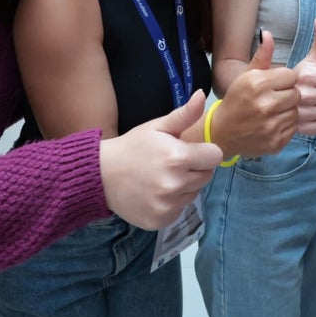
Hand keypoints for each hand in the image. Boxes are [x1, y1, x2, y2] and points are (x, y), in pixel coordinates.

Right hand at [100, 91, 222, 229]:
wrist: (101, 176)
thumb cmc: (132, 147)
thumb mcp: (156, 127)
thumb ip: (183, 114)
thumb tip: (201, 95)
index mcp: (178, 157)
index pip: (215, 156)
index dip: (204, 152)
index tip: (190, 151)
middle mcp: (176, 184)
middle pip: (206, 176)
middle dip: (195, 169)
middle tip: (173, 164)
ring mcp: (168, 205)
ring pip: (194, 194)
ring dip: (184, 187)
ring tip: (162, 178)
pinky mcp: (161, 221)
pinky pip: (179, 210)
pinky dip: (171, 203)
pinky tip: (155, 193)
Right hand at [212, 30, 299, 156]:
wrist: (222, 132)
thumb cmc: (236, 100)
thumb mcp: (246, 75)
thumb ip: (262, 56)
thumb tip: (268, 33)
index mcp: (258, 84)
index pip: (290, 75)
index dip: (284, 79)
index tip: (274, 84)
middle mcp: (266, 105)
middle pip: (296, 94)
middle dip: (288, 95)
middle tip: (275, 98)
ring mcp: (272, 125)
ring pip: (296, 111)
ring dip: (288, 110)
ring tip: (273, 111)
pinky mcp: (277, 141)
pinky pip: (293, 128)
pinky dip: (286, 125)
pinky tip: (273, 123)